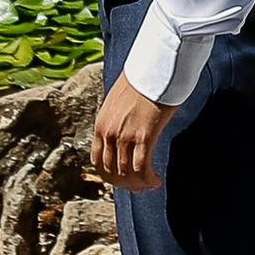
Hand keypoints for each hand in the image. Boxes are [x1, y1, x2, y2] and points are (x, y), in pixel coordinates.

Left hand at [90, 74, 172, 192]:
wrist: (154, 67)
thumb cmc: (142, 80)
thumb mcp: (118, 101)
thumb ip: (117, 119)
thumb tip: (124, 131)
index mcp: (101, 125)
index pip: (98, 162)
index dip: (110, 176)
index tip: (122, 180)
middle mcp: (109, 133)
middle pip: (112, 171)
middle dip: (126, 183)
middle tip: (139, 187)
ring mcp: (125, 135)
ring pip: (127, 173)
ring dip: (139, 183)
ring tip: (150, 184)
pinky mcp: (144, 136)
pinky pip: (142, 168)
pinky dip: (148, 179)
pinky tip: (156, 180)